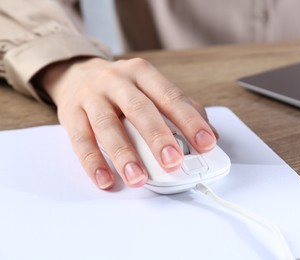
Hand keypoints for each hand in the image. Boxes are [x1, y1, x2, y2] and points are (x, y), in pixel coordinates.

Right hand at [37, 57, 216, 189]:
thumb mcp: (150, 88)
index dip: (190, 121)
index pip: (171, 97)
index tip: (206, 143)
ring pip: (108, 126)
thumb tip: (210, 135)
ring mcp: (91, 96)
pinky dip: (93, 162)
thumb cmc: (122, 87)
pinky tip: (106, 179)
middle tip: (173, 162)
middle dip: (158, 137)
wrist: (77, 73)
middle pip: (140, 109)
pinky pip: (80, 140)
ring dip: (124, 155)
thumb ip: (180, 109)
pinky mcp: (71, 114)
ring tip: (138, 178)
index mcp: (143, 73)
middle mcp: (117, 81)